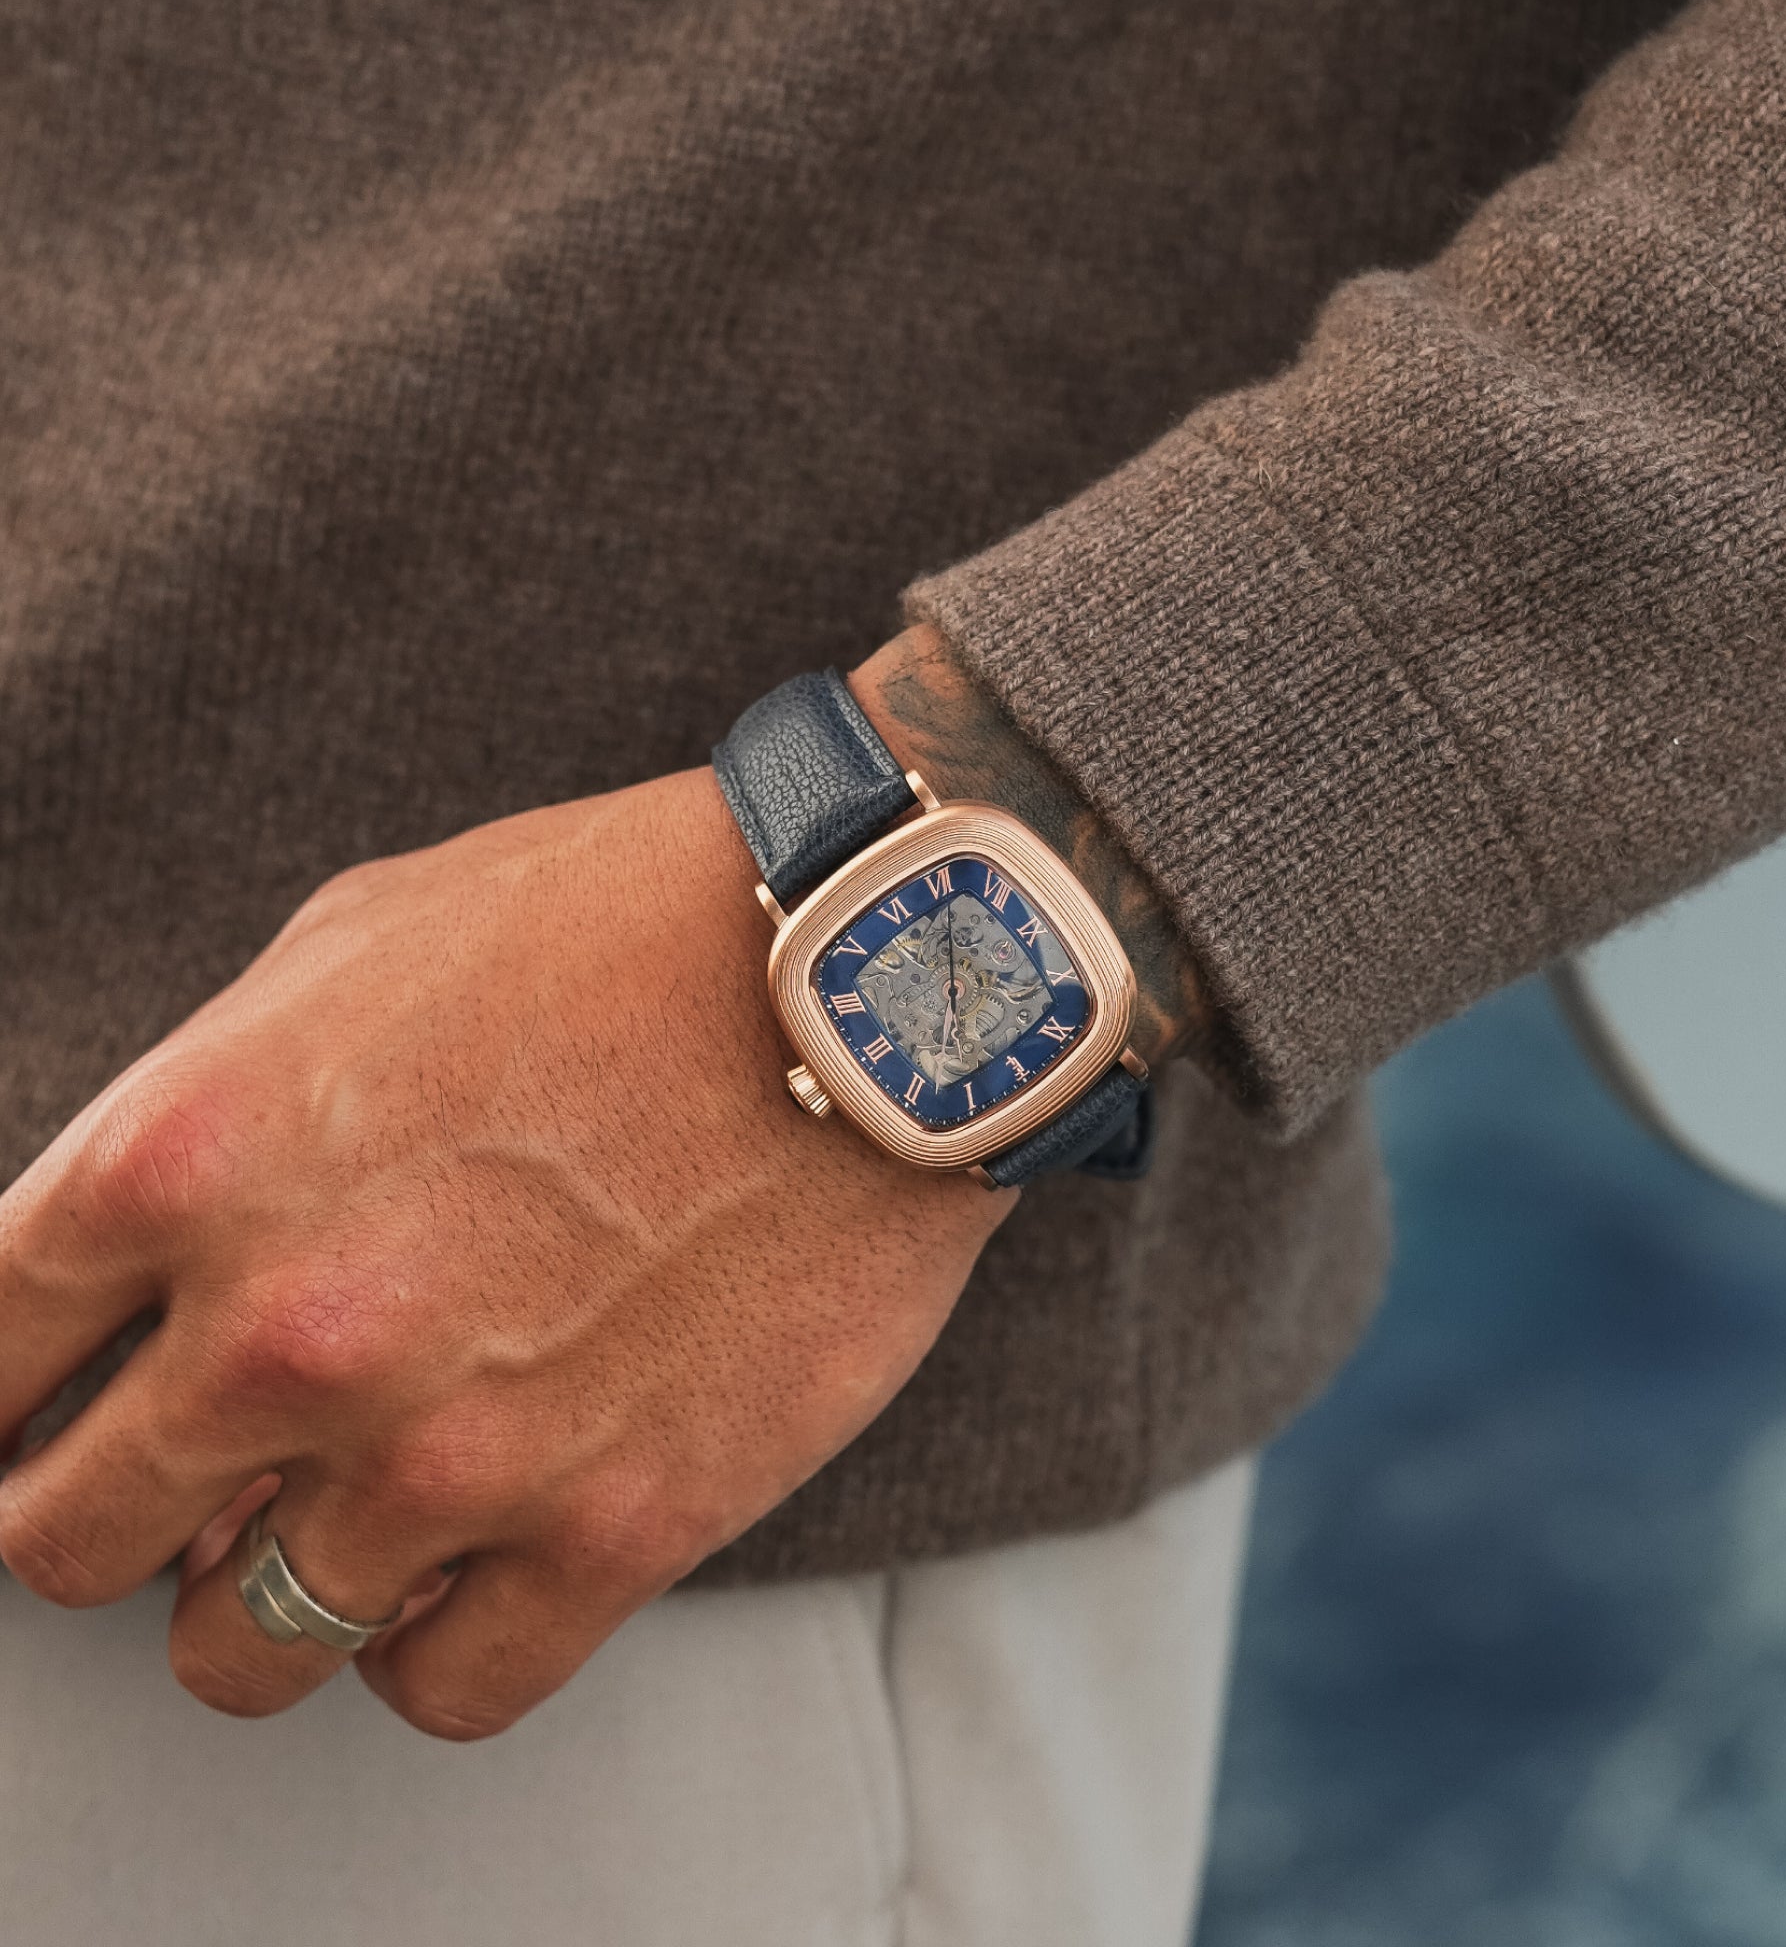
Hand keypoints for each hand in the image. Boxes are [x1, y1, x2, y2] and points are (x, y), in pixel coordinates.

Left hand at [0, 769, 1009, 1736]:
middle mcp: (289, 1333)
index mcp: (190, 1162)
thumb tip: (150, 1274)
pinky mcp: (613, 1529)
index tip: (41, 1410)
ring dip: (258, 1597)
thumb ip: (206, 1115)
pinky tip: (467, 1567)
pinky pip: (441, 1688)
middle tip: (187, 1473)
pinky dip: (430, 1643)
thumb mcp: (353, 945)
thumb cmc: (624, 926)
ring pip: (236, 1651)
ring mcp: (452, 1452)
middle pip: (62, 1542)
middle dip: (104, 1512)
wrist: (873, 971)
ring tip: (330, 1526)